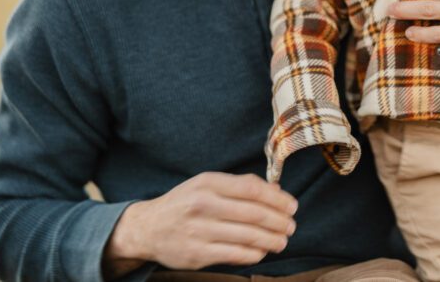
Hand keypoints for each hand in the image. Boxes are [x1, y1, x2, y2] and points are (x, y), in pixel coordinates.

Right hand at [103, 172, 297, 275]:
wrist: (147, 228)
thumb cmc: (184, 203)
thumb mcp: (207, 184)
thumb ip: (239, 185)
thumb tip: (275, 190)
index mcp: (208, 183)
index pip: (252, 189)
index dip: (277, 199)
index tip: (292, 206)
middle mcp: (203, 205)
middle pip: (253, 213)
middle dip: (278, 221)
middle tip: (291, 226)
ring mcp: (199, 231)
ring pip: (247, 236)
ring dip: (271, 240)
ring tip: (282, 241)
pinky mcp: (196, 254)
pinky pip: (234, 255)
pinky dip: (254, 254)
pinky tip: (262, 252)